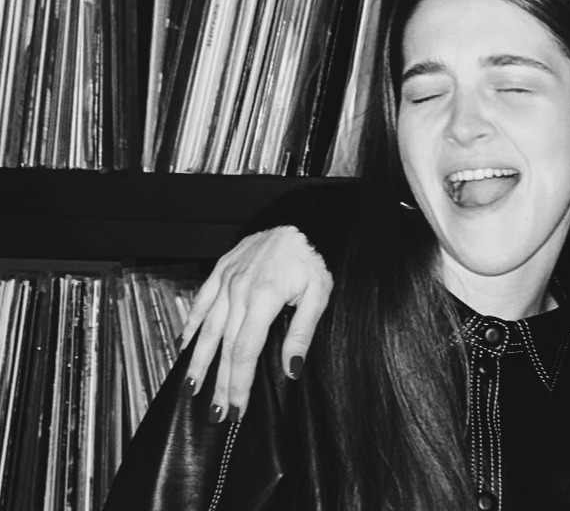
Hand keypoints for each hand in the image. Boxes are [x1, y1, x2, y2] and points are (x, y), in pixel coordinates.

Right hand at [178, 226, 332, 421]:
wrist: (304, 220)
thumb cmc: (316, 258)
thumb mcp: (319, 295)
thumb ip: (301, 334)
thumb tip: (290, 369)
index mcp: (263, 298)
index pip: (245, 352)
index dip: (238, 383)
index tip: (236, 409)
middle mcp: (238, 290)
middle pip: (224, 347)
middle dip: (219, 383)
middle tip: (215, 414)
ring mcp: (226, 279)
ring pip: (206, 327)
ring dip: (199, 361)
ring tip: (192, 388)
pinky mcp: (221, 269)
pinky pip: (201, 301)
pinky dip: (192, 325)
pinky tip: (185, 345)